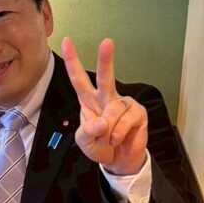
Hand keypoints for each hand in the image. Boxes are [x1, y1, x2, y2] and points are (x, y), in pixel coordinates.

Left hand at [61, 37, 147, 175]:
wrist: (118, 161)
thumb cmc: (99, 146)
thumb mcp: (84, 142)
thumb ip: (87, 132)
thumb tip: (102, 122)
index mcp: (88, 101)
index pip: (78, 79)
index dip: (72, 61)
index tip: (66, 41)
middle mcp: (106, 98)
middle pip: (105, 77)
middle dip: (106, 59)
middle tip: (107, 41)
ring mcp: (123, 104)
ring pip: (113, 110)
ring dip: (107, 131)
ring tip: (108, 140)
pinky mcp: (137, 113)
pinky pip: (125, 121)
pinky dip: (118, 135)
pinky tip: (118, 139)